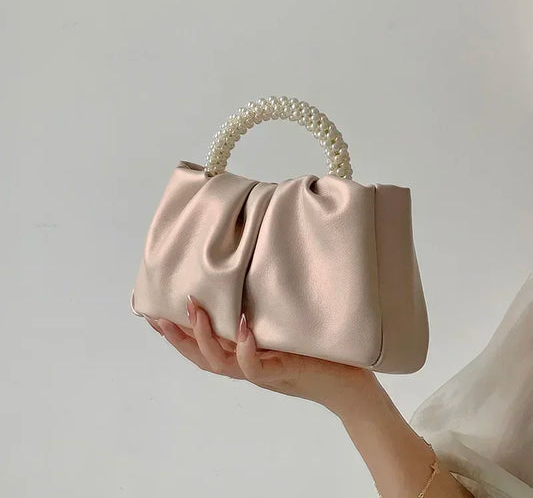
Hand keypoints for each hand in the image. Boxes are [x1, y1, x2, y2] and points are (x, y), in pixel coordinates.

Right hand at [145, 294, 377, 413]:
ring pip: (221, 362)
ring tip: (193, 309)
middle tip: (156, 313)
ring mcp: (263, 371)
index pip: (202, 346)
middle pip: (201, 357)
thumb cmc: (318, 353)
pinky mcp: (283, 372)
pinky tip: (242, 326)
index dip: (175, 332)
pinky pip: (256, 366)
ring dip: (204, 337)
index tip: (152, 311)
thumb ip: (264, 314)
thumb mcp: (284, 328)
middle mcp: (247, 365)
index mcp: (243, 356)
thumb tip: (251, 279)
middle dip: (176, 336)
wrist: (352, 387)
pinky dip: (246, 348)